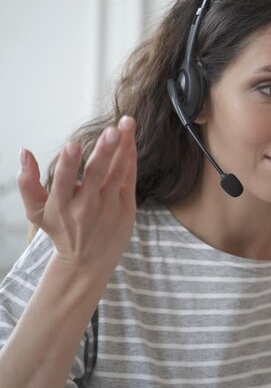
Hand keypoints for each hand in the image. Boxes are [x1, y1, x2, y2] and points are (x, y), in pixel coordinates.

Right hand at [17, 116, 136, 269]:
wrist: (88, 262)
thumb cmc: (62, 231)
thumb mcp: (36, 212)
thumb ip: (27, 182)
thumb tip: (24, 152)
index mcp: (62, 205)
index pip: (64, 182)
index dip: (68, 163)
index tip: (73, 144)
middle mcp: (87, 206)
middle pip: (96, 175)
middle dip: (104, 152)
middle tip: (112, 131)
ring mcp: (110, 207)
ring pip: (118, 173)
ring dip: (124, 147)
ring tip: (126, 124)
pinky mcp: (127, 208)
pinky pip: (129, 178)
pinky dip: (130, 158)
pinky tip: (130, 139)